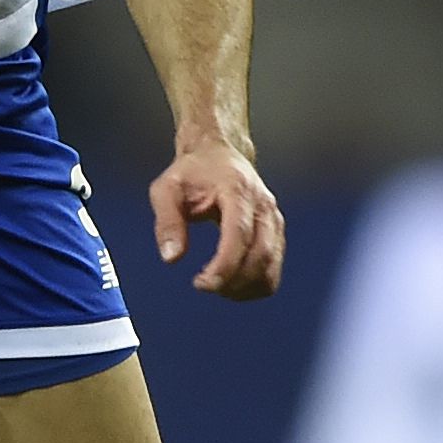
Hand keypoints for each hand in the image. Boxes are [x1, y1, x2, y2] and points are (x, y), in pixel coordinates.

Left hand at [148, 136, 282, 300]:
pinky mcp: (276, 234)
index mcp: (238, 190)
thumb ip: (167, 222)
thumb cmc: (192, 172)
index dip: (225, 265)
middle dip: (233, 281)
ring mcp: (274, 220)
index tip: (202, 284)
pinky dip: (253, 286)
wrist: (218, 155)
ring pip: (270, 268)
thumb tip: (171, 258)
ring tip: (215, 284)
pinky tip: (230, 284)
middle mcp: (264, 206)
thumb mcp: (166, 189)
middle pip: (261, 255)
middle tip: (203, 284)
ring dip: (244, 287)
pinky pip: (272, 270)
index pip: (240, 234)